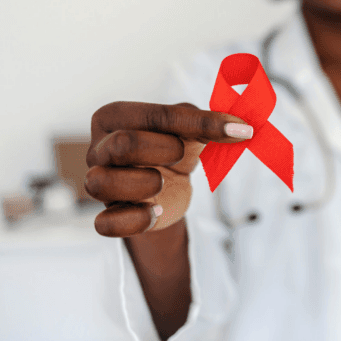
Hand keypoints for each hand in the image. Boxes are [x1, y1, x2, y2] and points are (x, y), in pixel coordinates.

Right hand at [85, 101, 252, 236]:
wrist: (169, 186)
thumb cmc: (174, 148)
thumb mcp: (191, 129)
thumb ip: (210, 122)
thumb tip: (243, 126)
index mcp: (116, 117)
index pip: (157, 116)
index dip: (202, 123)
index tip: (240, 130)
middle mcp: (99, 148)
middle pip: (123, 145)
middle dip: (164, 150)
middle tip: (181, 154)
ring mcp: (98, 182)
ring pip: (101, 183)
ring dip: (144, 184)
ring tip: (162, 182)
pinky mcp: (108, 215)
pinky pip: (105, 224)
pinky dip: (135, 220)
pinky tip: (156, 211)